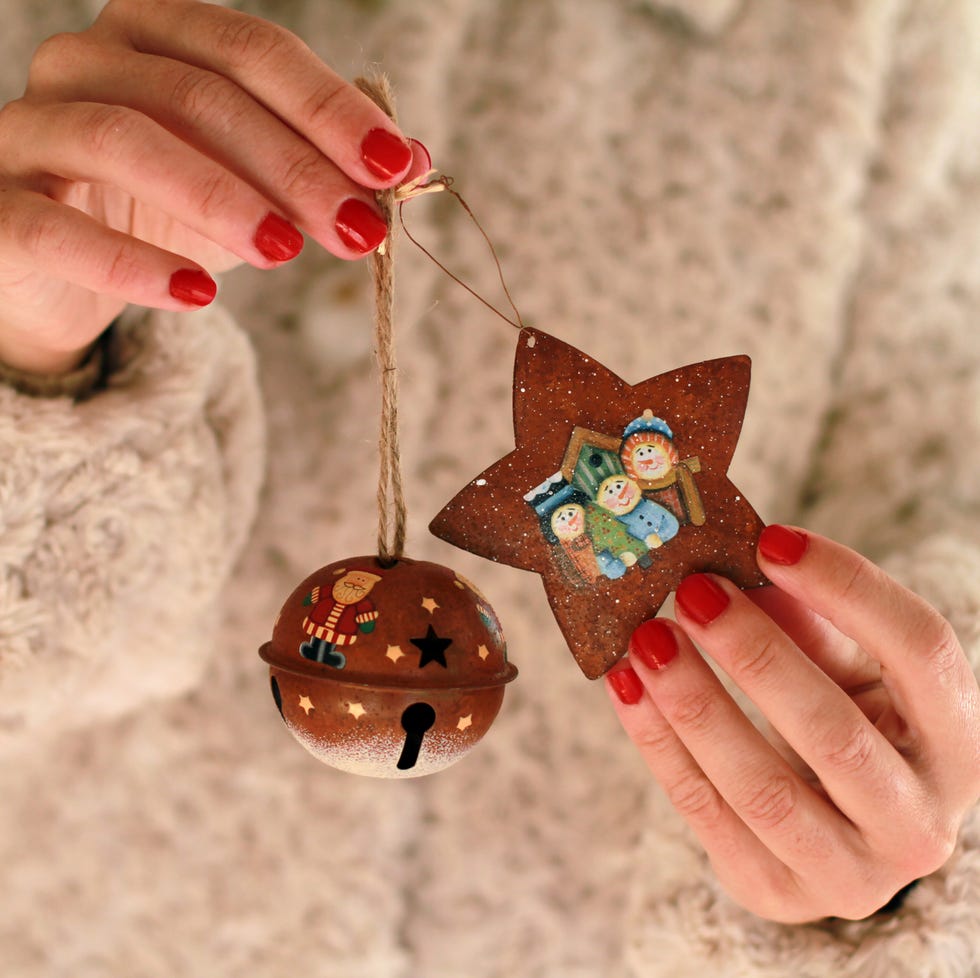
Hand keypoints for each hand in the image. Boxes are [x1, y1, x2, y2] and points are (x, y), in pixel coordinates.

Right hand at [0, 0, 426, 372]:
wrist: (61, 271)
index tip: (396, 166)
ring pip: (123, 136)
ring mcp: (30, 127)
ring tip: (286, 251)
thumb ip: (324, 165)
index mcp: (154, 35)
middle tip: (357, 228)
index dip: (328, 108)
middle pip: (200, 93)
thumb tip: (416, 160)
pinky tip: (199, 296)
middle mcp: (86, 62)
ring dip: (219, 196)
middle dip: (293, 164)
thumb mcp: (254, 188)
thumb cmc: (163, 214)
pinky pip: (58, 227)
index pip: (251, 51)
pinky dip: (132, 264)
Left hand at [606, 525, 979, 921]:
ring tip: (647, 639)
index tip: (771, 540)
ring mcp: (851, 874)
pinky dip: (657, 744)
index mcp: (957, 741)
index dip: (847, 589)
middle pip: (836, 734)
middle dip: (755, 655)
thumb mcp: (844, 667)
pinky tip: (625, 686)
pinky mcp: (776, 895)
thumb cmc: (843, 721)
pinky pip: (704, 814)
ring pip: (762, 790)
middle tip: (693, 592)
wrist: (838, 826)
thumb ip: (803, 618)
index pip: (921, 652)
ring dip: (695, 705)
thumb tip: (731, 559)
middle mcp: (920, 821)